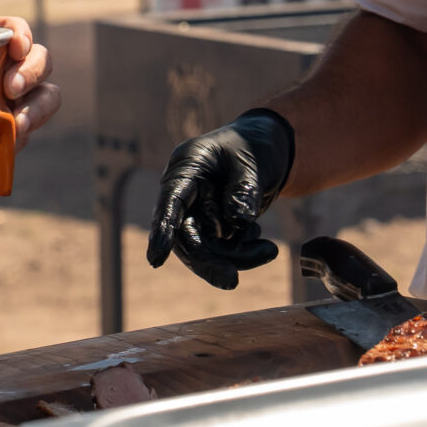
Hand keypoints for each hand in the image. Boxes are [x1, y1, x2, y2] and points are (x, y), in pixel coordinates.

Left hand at [0, 14, 60, 148]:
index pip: (7, 26)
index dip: (19, 31)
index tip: (15, 45)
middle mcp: (0, 66)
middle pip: (38, 57)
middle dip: (33, 69)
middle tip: (11, 88)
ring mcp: (10, 99)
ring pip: (46, 93)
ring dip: (39, 107)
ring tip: (19, 124)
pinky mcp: (11, 127)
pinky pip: (33, 126)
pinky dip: (29, 132)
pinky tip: (12, 141)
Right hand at [146, 109, 295, 289]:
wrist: (269, 147)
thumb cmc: (256, 145)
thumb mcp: (253, 161)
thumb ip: (243, 189)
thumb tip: (237, 221)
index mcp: (187, 167)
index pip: (171, 202)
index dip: (162, 231)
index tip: (155, 259)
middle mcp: (188, 193)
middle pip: (187, 236)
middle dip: (209, 261)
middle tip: (232, 281)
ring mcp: (200, 211)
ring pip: (208, 249)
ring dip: (237, 258)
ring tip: (270, 251)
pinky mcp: (215, 226)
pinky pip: (224, 250)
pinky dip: (244, 252)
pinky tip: (262, 241)